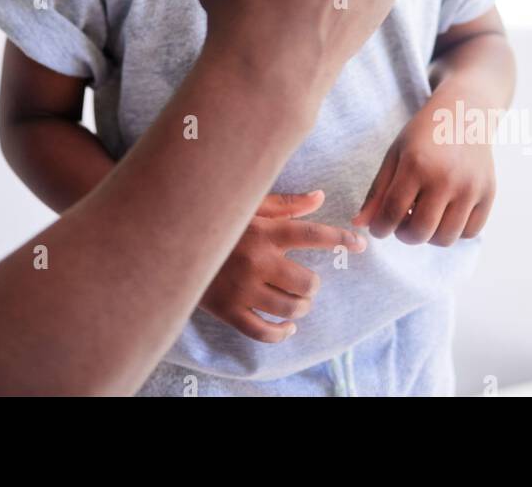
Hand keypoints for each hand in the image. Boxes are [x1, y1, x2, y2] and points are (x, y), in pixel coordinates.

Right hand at [199, 191, 365, 342]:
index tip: (360, 244)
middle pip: (306, 282)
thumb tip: (320, 197)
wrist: (171, 241)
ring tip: (299, 302)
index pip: (312, 234)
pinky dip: (281, 333)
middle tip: (307, 283)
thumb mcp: (249, 206)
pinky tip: (287, 328)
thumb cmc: (216, 220)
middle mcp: (257, 260)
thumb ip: (286, 204)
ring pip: (290, 309)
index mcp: (264, 231)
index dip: (340, 239)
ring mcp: (242, 288)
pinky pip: (263, 332)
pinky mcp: (228, 310)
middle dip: (313, 285)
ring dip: (301, 308)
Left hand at [353, 96, 495, 244]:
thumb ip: (377, 191)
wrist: (465, 114)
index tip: (379, 228)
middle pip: (420, 232)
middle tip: (402, 224)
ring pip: (446, 238)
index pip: (392, 213)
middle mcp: (446, 178)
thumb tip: (360, 224)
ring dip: (429, 236)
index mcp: (416, 165)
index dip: (380, 228)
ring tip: (423, 218)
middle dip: (404, 235)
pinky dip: (455, 232)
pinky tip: (445, 214)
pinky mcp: (488, 194)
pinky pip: (470, 232)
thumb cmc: (424, 135)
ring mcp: (470, 188)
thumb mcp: (395, 155)